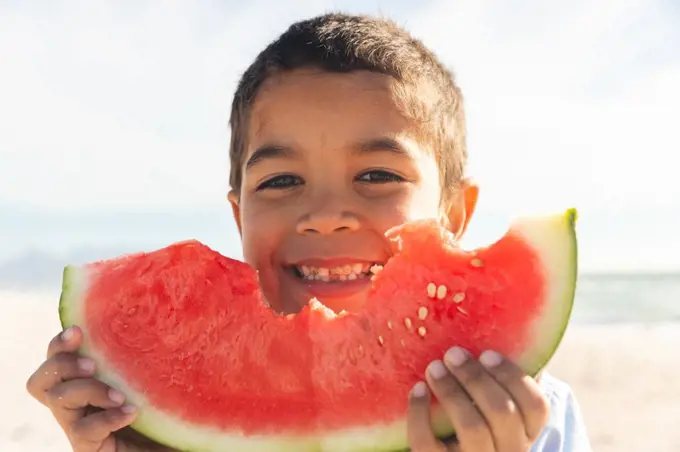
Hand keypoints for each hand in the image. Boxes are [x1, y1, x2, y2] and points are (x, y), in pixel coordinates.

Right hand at [25, 326, 171, 450]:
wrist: (170, 443)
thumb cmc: (165, 411)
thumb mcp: (158, 378)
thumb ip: (150, 354)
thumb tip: (164, 317)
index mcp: (86, 381)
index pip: (56, 358)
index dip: (60, 344)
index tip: (78, 331)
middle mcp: (76, 405)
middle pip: (40, 381)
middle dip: (61, 365)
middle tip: (92, 365)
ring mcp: (78, 428)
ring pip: (58, 401)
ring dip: (87, 390)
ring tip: (119, 394)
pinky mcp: (87, 449)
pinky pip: (83, 431)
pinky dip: (106, 418)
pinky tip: (131, 412)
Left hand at [407, 348, 549, 450]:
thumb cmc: (476, 415)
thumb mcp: (495, 400)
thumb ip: (501, 374)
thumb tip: (499, 319)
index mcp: (526, 431)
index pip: (536, 406)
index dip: (513, 377)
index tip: (487, 353)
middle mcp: (508, 450)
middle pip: (502, 413)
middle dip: (475, 378)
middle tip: (453, 353)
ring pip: (472, 429)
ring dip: (451, 392)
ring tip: (433, 367)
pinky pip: (429, 445)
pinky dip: (419, 415)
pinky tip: (416, 389)